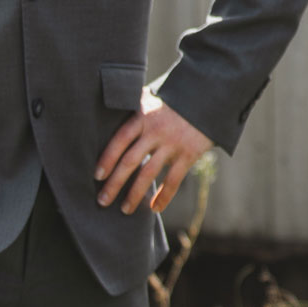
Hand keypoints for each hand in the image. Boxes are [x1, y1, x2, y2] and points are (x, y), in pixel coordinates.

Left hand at [95, 90, 213, 214]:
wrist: (209, 97)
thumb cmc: (175, 100)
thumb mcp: (153, 97)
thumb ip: (134, 105)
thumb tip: (110, 107)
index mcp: (144, 116)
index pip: (120, 140)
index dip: (107, 159)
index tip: (97, 176)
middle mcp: (156, 130)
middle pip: (130, 160)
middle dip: (114, 183)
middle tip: (102, 201)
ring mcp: (173, 143)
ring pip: (149, 173)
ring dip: (135, 194)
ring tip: (125, 210)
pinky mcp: (189, 153)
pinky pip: (173, 180)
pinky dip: (163, 196)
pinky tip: (154, 208)